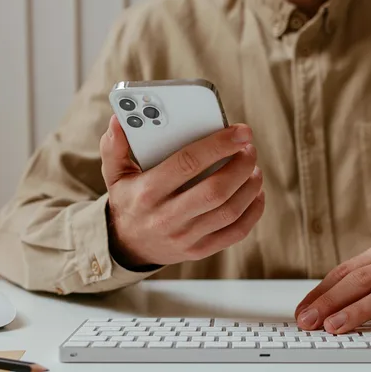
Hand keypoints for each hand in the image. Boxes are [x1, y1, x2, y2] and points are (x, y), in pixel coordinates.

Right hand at [100, 115, 264, 267]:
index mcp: (147, 192)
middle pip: (215, 190)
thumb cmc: (128, 201)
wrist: (128, 246)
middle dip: (240, 165)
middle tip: (249, 148)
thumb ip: (115, 146)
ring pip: (229, 211)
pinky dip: (252, 211)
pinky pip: (235, 232)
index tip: (240, 131)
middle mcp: (166, 217)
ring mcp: (185, 237)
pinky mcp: (200, 250)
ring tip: (253, 166)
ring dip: (249, 186)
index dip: (218, 145)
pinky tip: (255, 192)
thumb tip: (118, 121)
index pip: (187, 163)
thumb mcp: (115, 174)